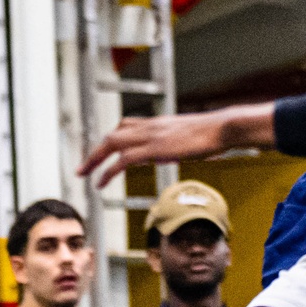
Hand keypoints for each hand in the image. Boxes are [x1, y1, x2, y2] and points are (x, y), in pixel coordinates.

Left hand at [78, 111, 228, 188]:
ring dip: (94, 158)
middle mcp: (151, 126)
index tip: (102, 153)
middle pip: (113, 134)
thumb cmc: (213, 134)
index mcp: (159, 123)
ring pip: (112, 142)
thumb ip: (178, 143)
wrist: (222, 128)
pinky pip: (123, 159)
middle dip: (95, 151)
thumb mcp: (190, 137)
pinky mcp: (154, 148)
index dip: (112, 139)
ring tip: (84, 174)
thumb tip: (175, 152)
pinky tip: (102, 183)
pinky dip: (109, 170)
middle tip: (83, 168)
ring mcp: (151, 136)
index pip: (126, 125)